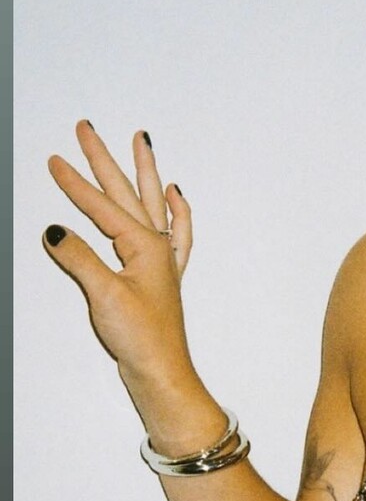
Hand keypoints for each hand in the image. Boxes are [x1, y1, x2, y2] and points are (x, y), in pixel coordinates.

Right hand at [44, 121, 195, 401]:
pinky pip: (175, 232)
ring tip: (142, 141)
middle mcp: (157, 247)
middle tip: (86, 129)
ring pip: (151, 203)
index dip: (75, 185)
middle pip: (127, 193)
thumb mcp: (103, 295)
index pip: (102, 207)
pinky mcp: (161, 276)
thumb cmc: (141, 338)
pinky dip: (176, 211)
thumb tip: (55, 231)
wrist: (162, 372)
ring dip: (144, 171)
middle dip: (104, 160)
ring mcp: (162, 260)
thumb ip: (79, 259)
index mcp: (145, 247)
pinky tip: (175, 196)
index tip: (55, 161)